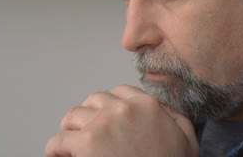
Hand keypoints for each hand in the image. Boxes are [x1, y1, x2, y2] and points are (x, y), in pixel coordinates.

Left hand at [45, 85, 198, 156]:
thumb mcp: (186, 139)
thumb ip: (175, 118)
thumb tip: (163, 109)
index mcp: (147, 105)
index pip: (119, 92)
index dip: (109, 106)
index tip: (105, 119)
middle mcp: (123, 109)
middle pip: (93, 101)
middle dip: (89, 116)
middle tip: (87, 132)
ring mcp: (102, 124)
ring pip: (73, 116)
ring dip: (71, 130)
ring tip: (70, 145)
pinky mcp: (86, 144)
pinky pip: (59, 141)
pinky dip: (55, 150)